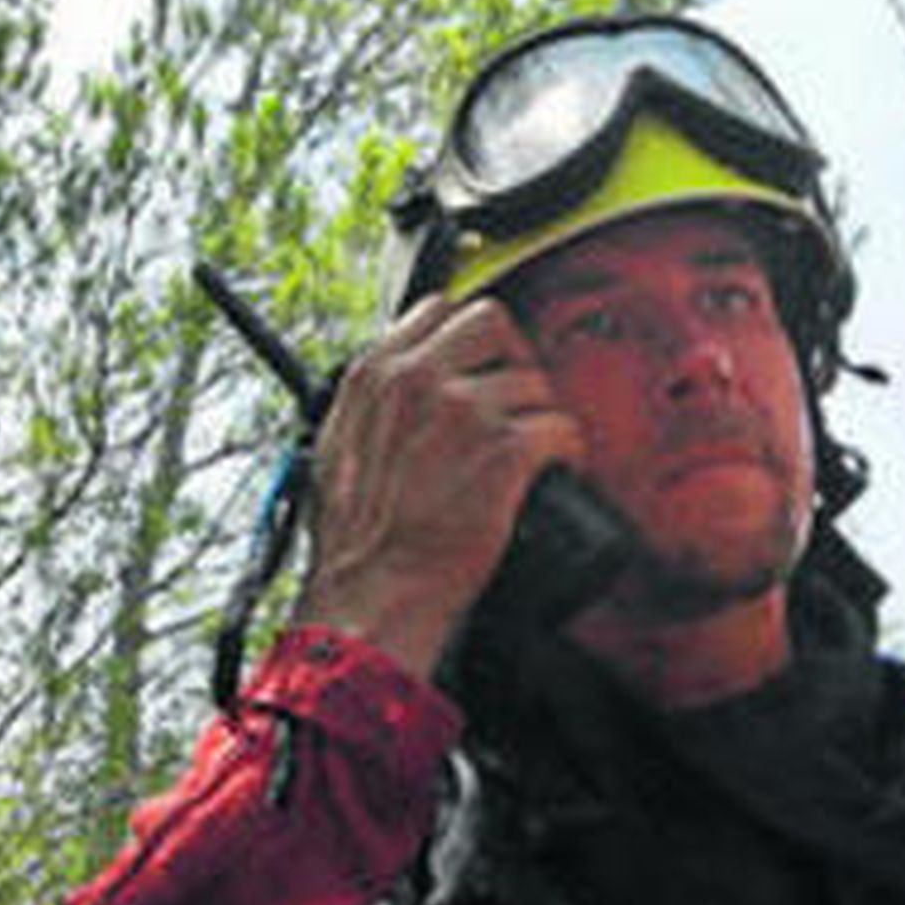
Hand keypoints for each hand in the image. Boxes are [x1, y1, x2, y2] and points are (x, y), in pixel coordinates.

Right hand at [291, 294, 585, 674]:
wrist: (373, 592)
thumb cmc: (354, 541)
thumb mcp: (336, 449)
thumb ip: (370, 408)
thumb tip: (396, 396)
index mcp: (375, 376)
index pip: (436, 311)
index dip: (467, 337)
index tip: (482, 361)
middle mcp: (419, 381)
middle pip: (491, 322)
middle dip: (512, 355)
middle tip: (518, 394)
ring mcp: (464, 412)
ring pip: (532, 380)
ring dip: (539, 413)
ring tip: (534, 448)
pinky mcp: (505, 451)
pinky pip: (560, 426)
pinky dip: (568, 447)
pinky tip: (560, 466)